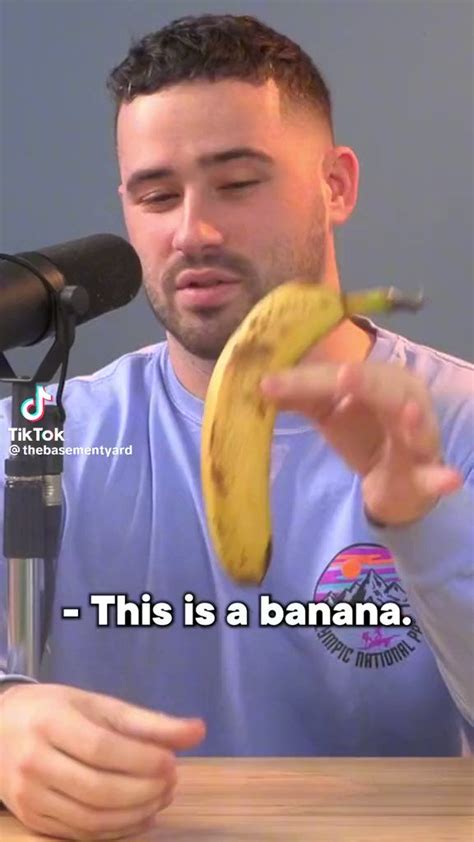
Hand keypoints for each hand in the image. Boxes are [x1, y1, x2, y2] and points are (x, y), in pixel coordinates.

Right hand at [0, 682, 204, 839]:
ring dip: (135, 815)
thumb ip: (147, 721)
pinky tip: (139, 817)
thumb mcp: (97, 705)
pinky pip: (79, 834)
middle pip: (97, 789)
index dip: (141, 760)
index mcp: (52, 722)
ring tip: (161, 798)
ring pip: (90, 819)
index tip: (171, 761)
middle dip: (144, 791)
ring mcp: (30, 795)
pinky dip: (116, 832)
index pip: (101, 748)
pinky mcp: (32, 819)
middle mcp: (35, 760)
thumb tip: (198, 731)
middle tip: (172, 782)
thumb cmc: (54, 710)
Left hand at [261, 361, 462, 525]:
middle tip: (343, 376)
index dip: (307, 379)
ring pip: (417, 428)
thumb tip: (261, 384)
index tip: (268, 385)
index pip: (340, 375)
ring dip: (413, 422)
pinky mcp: (425, 475)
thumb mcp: (328, 412)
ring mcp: (419, 439)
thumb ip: (301, 396)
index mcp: (379, 380)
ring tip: (409, 414)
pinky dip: (441, 478)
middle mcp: (405, 401)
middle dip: (364, 384)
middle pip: (383, 389)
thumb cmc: (364, 433)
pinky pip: (434, 476)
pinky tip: (449, 479)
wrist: (395, 480)